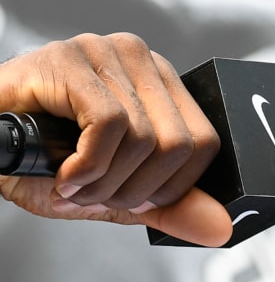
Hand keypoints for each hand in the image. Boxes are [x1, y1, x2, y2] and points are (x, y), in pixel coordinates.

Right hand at [0, 33, 231, 246]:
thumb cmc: (43, 160)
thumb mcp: (117, 194)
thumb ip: (170, 209)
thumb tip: (223, 228)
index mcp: (161, 87)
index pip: (207, 143)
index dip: (173, 188)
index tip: (134, 199)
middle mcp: (140, 61)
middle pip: (180, 145)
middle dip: (137, 190)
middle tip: (96, 195)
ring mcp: (105, 53)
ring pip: (146, 138)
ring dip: (106, 182)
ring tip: (75, 185)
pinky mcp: (71, 59)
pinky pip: (111, 124)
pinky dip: (89, 164)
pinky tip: (65, 174)